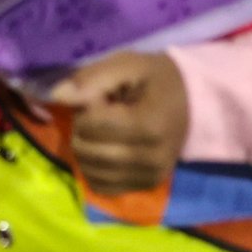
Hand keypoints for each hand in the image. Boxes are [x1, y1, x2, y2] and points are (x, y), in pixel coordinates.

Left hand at [46, 51, 188, 197]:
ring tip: (103, 131)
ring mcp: (150, 177)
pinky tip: (105, 150)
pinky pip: (102, 186)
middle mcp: (151, 159)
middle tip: (100, 114)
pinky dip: (93, 169)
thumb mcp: (127, 64)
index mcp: (150, 126)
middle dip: (82, 128)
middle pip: (87, 150)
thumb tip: (59, 96)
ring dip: (85, 148)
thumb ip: (92, 78)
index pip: (92, 125)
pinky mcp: (146, 187)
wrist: (192, 102)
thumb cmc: (156, 80)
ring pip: (90, 171)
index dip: (86, 107)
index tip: (102, 98)